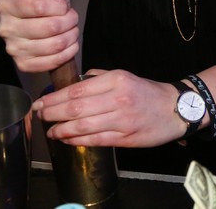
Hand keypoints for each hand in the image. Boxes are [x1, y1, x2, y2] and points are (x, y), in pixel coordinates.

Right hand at [0, 0, 79, 72]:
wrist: (21, 21)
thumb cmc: (36, 3)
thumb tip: (65, 7)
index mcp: (7, 5)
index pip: (39, 7)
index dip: (59, 7)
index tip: (65, 6)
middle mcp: (7, 28)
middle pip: (50, 28)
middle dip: (70, 21)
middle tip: (73, 18)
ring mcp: (13, 48)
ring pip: (54, 45)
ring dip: (71, 37)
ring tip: (73, 30)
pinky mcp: (22, 64)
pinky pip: (52, 62)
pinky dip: (68, 53)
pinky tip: (71, 45)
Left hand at [33, 70, 186, 147]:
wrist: (176, 108)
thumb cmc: (148, 92)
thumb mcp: (125, 75)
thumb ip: (100, 77)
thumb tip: (76, 82)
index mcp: (116, 79)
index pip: (77, 89)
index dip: (55, 98)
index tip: (41, 102)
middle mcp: (118, 98)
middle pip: (76, 107)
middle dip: (53, 113)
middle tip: (39, 115)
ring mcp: (122, 119)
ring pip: (83, 126)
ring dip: (62, 130)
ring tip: (50, 131)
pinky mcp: (125, 137)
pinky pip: (95, 140)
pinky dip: (77, 140)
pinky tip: (67, 139)